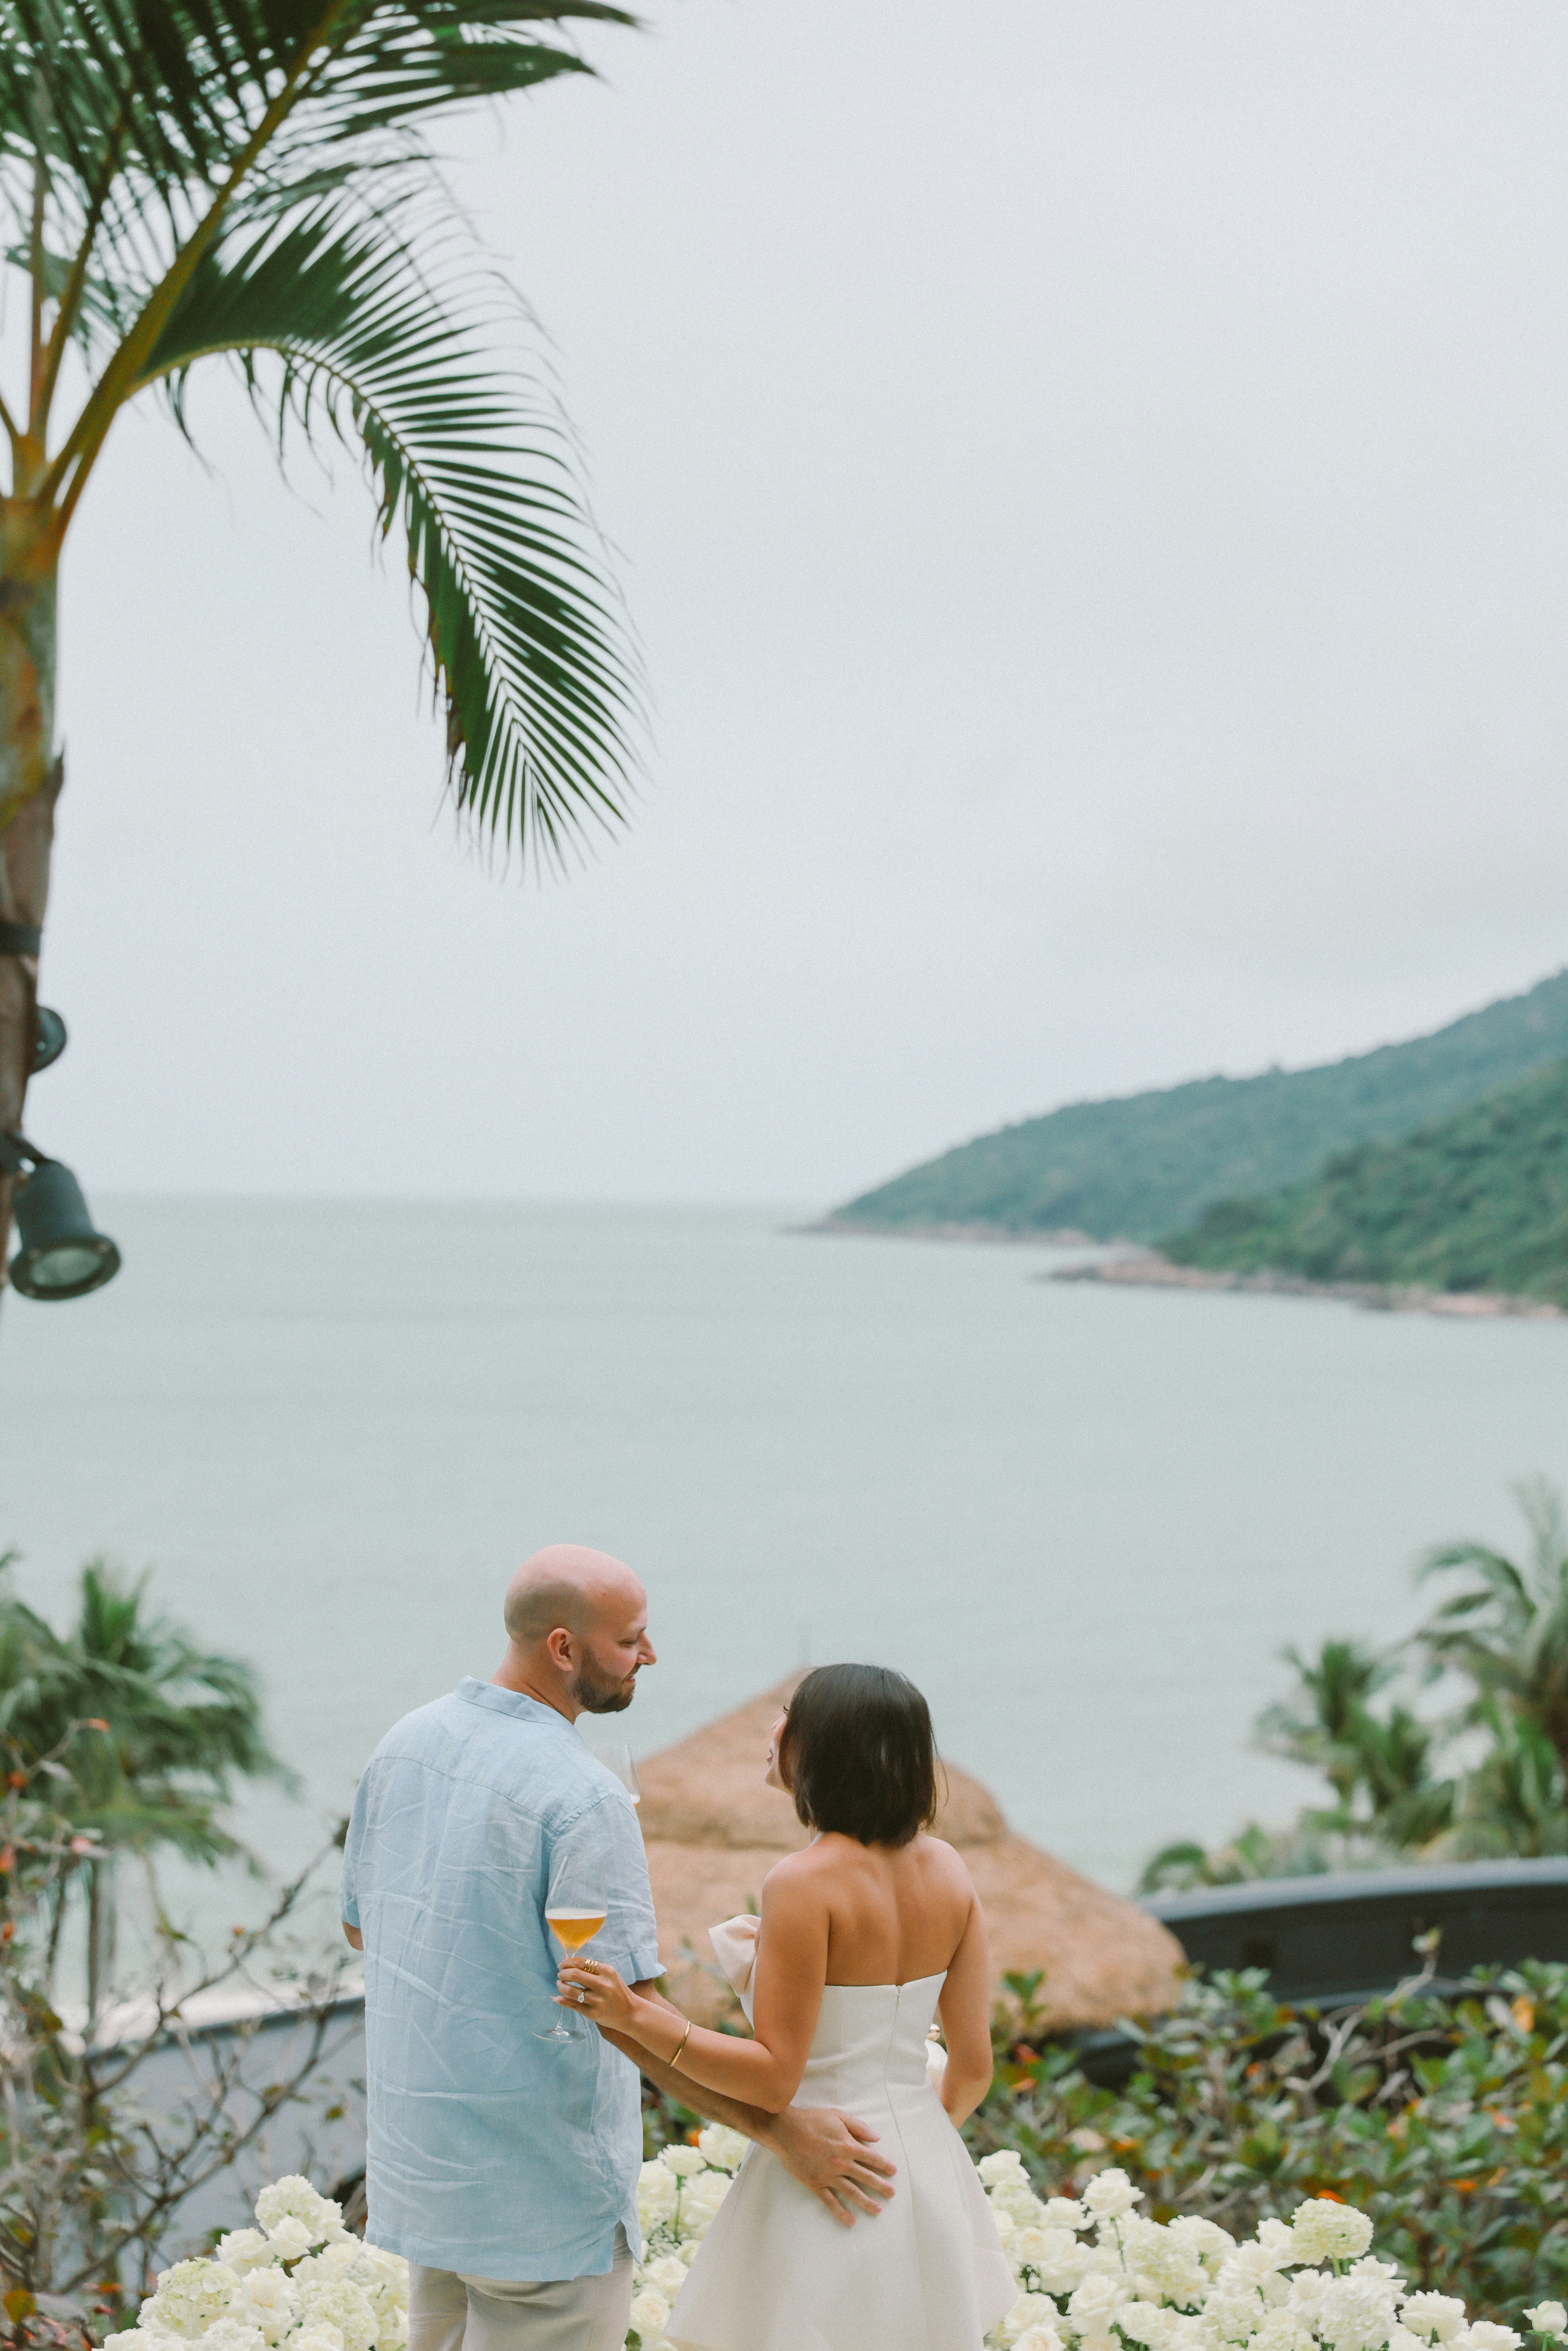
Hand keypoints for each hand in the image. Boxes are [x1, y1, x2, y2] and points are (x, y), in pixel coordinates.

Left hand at [557, 1955, 640, 2036]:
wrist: (630, 2013)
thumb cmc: (618, 1991)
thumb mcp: (610, 1975)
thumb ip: (593, 1969)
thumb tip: (569, 1964)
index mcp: (607, 1971)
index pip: (581, 1962)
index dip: (568, 1962)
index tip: (562, 1964)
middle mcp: (602, 1985)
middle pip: (574, 1975)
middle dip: (562, 1973)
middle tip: (560, 1975)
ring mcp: (597, 2000)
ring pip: (571, 1991)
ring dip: (561, 1986)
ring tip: (560, 1985)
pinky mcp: (592, 2013)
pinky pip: (572, 2005)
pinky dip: (562, 2000)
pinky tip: (557, 1997)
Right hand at [764, 2106, 895, 2226]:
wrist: (786, 2131)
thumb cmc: (813, 2120)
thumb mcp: (838, 2116)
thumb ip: (859, 2127)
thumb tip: (877, 2138)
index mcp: (848, 2146)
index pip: (872, 2158)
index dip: (884, 2165)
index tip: (893, 2172)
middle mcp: (842, 2163)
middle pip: (865, 2177)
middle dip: (880, 2186)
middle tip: (891, 2194)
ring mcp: (829, 2176)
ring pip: (852, 2192)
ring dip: (866, 2202)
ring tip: (877, 2210)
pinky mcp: (816, 2184)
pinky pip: (830, 2201)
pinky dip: (840, 2212)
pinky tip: (850, 2221)